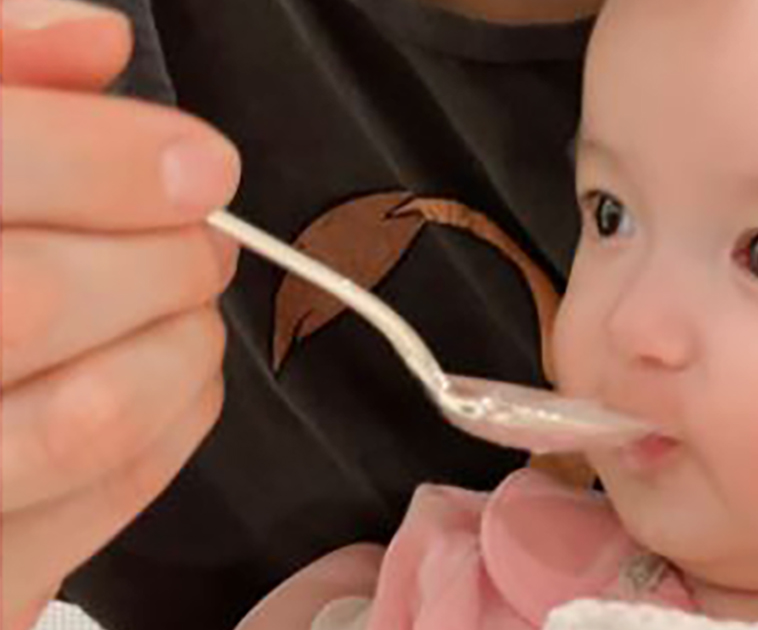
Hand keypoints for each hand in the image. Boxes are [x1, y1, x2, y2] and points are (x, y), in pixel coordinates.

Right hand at [1, 2, 240, 627]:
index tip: (202, 166)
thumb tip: (96, 37)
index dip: (106, 160)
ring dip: (179, 347)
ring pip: (83, 420)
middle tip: (201, 240)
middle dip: (160, 259)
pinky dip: (177, 426)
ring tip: (185, 305)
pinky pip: (107, 503)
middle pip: (33, 301)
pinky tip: (177, 376)